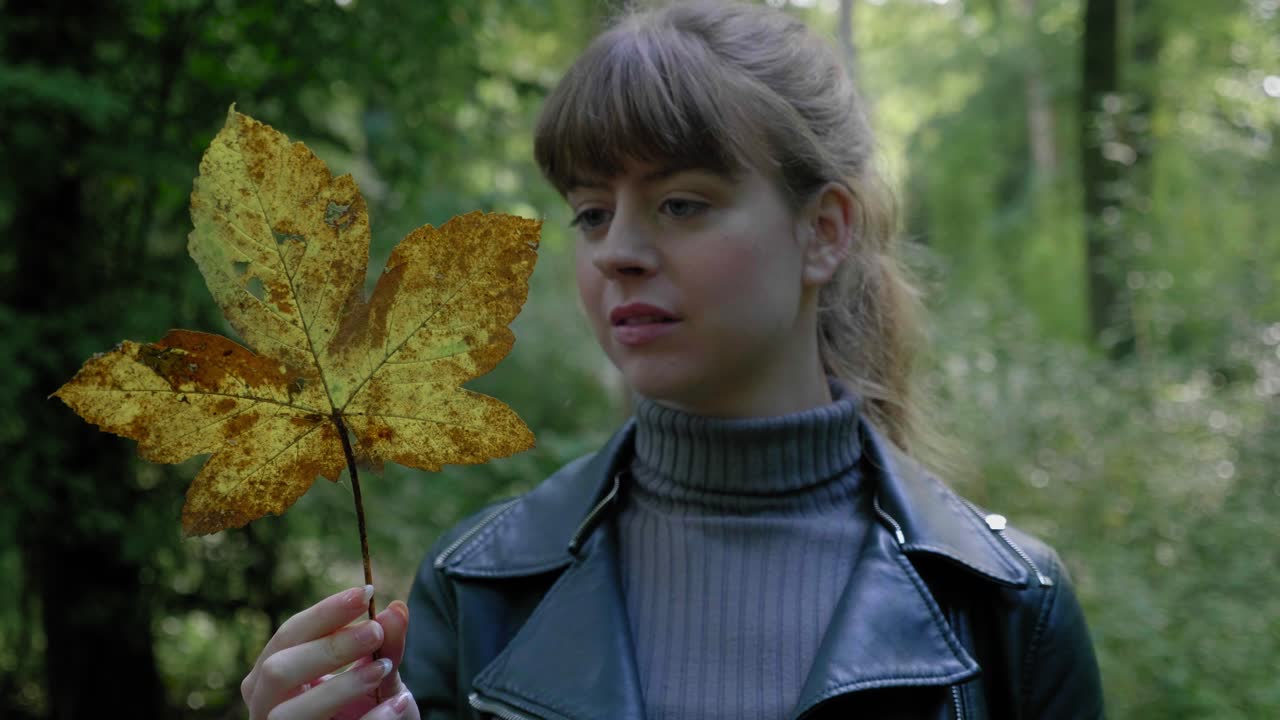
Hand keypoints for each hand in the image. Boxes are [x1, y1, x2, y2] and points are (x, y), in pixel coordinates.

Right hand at [241, 585, 419, 719]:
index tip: (365, 594)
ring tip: (383, 669)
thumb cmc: (373, 705)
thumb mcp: (382, 673)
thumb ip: (387, 644)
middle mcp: (267, 705)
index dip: (324, 613)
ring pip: (289, 713)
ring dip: (340, 687)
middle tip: (374, 633)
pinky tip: (398, 704)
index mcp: (274, 674)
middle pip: (277, 670)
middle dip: (328, 648)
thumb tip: (397, 609)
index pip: (289, 635)